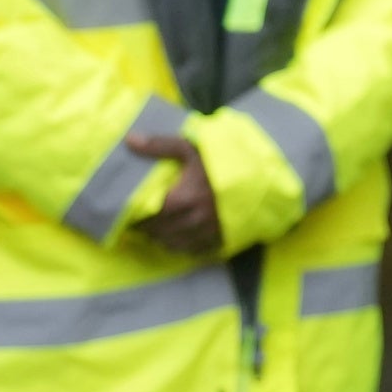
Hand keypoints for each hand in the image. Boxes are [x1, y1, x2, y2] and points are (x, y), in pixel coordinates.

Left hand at [126, 132, 222, 254]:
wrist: (262, 174)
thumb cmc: (222, 160)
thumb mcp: (192, 148)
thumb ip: (160, 146)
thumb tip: (129, 140)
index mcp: (183, 199)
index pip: (147, 217)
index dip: (135, 217)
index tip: (130, 213)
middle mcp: (193, 220)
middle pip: (157, 233)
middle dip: (146, 228)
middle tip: (141, 221)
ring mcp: (207, 232)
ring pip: (171, 245)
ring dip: (161, 238)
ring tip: (158, 228)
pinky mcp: (219, 239)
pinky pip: (191, 250)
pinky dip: (180, 245)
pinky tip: (179, 235)